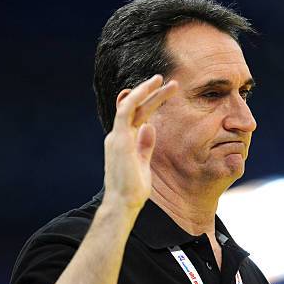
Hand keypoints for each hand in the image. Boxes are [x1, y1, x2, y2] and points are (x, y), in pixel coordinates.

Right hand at [102, 75, 177, 211]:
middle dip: (150, 92)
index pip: (135, 116)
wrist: (123, 203)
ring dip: (146, 90)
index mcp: (123, 142)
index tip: (161, 92)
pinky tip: (150, 90)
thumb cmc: (133, 189)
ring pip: (130, 104)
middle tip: (167, 81)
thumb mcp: (143, 163)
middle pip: (134, 107)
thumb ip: (145, 145)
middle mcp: (118, 136)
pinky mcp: (119, 139)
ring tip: (163, 80)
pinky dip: (136, 98)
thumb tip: (150, 127)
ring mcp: (117, 136)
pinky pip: (126, 112)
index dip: (147, 102)